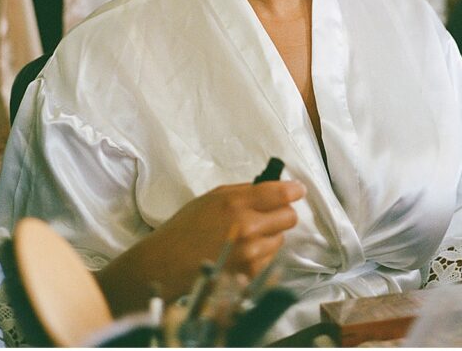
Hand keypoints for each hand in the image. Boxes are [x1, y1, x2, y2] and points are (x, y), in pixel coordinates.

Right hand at [98, 179, 304, 312]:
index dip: (294, 191)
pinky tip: (242, 253)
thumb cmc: (186, 227)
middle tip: (269, 215)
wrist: (164, 265)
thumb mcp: (213, 197)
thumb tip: (273, 188)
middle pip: (290, 217)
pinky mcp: (249, 274)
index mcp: (237, 203)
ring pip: (281, 239)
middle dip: (282, 213)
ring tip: (248, 237)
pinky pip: (270, 259)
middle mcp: (248, 227)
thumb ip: (245, 192)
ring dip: (271, 236)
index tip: (297, 191)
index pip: (282, 193)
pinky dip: (262, 254)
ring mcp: (250, 253)